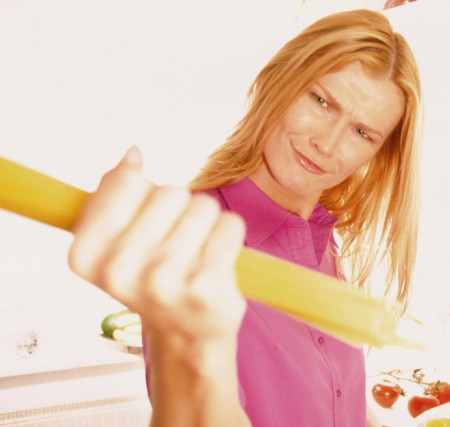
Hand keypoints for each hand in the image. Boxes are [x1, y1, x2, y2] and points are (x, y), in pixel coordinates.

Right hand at [68, 147, 246, 348]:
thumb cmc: (155, 281)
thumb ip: (115, 194)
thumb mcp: (118, 242)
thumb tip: (132, 154)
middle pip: (169, 192)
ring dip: (207, 222)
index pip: (125, 181)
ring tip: (198, 253)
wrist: (188, 334)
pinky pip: (230, 224)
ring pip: (202, 205)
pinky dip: (230, 234)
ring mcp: (163, 282)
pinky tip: (218, 259)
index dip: (144, 191)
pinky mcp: (205, 288)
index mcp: (86, 256)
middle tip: (177, 242)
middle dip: (180, 208)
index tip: (146, 218)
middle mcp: (119, 271)